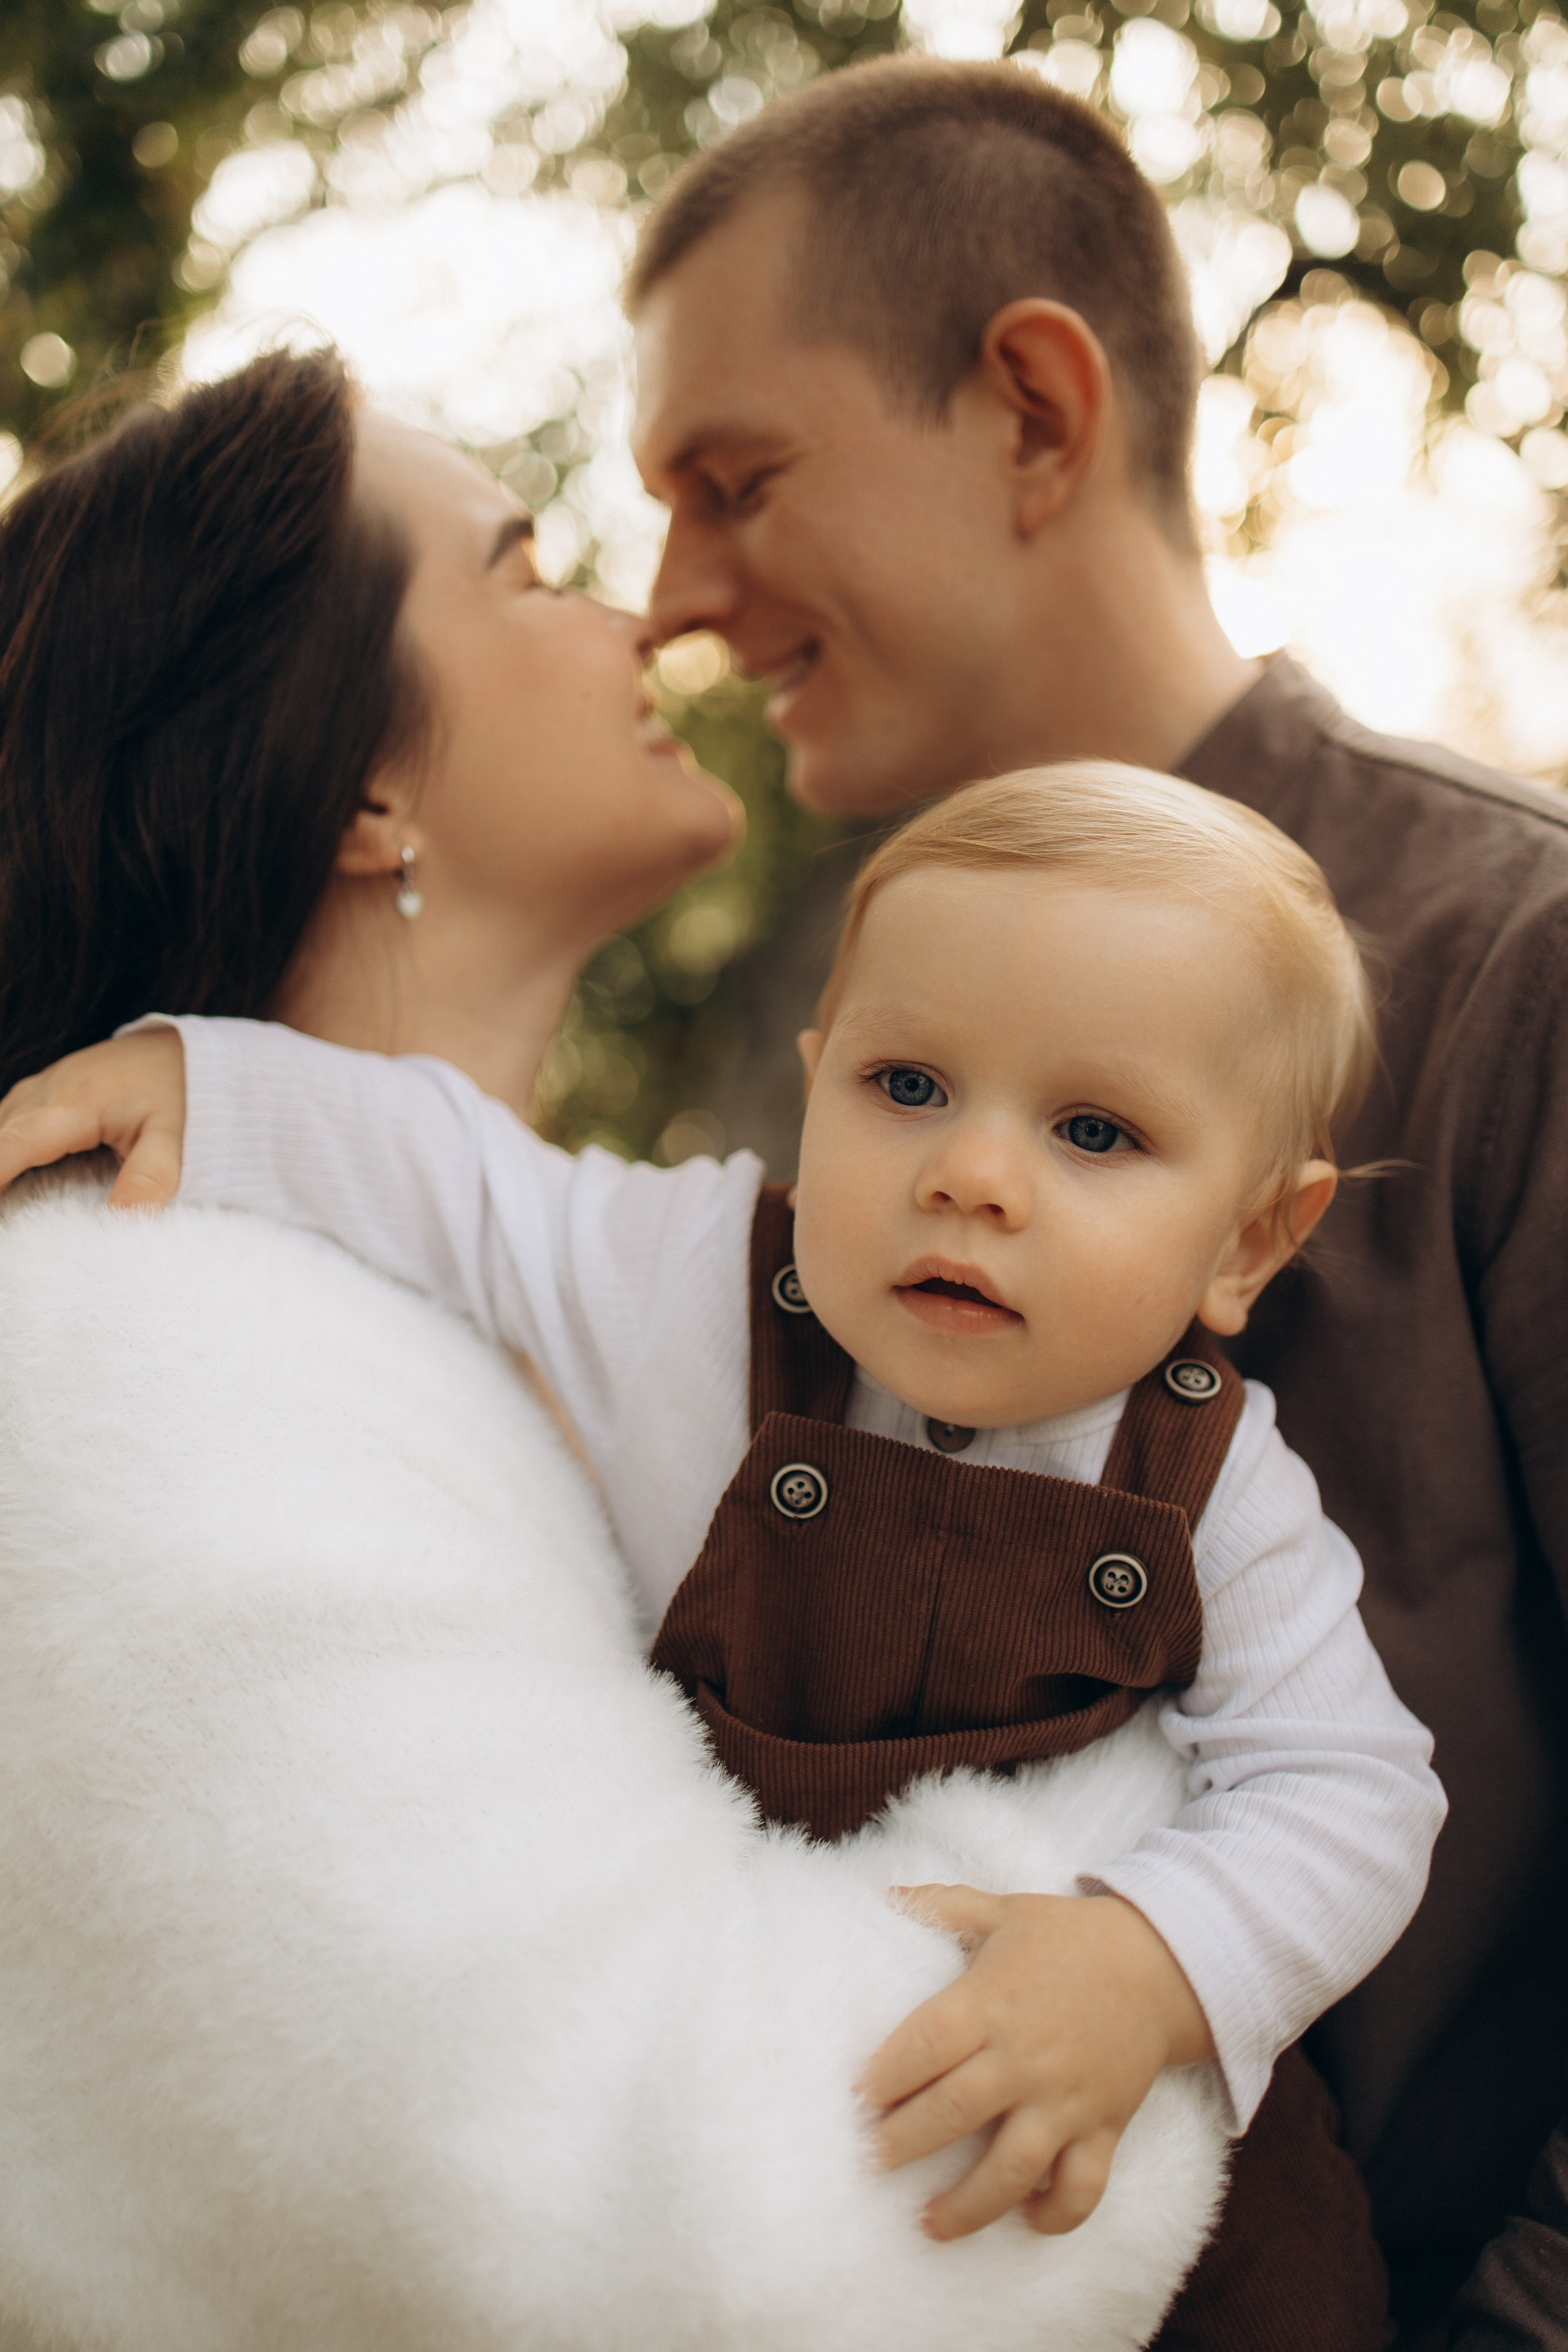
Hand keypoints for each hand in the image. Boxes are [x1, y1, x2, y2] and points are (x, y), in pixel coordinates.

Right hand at [0, 1029, 185, 1207]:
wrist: (187, 1051)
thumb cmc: (181, 1093)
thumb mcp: (173, 1140)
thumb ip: (148, 1180)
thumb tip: (120, 1221)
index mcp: (76, 1103)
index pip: (14, 1143)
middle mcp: (48, 1089)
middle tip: (8, 1224)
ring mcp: (42, 1085)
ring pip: (0, 1127)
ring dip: (2, 1162)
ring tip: (10, 1209)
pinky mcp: (44, 1088)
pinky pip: (10, 1120)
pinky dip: (7, 1148)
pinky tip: (16, 1175)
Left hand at [860, 1888, 1214, 2242]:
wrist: (1163, 1962)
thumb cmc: (1070, 1937)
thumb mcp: (1003, 1910)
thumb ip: (940, 1905)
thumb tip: (883, 1893)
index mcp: (991, 2002)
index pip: (925, 2045)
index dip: (884, 2076)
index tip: (853, 2101)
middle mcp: (1025, 2058)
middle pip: (953, 2111)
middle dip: (903, 2145)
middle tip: (868, 2165)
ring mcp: (1066, 2099)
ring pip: (1013, 2168)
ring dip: (969, 2204)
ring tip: (929, 2223)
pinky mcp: (1105, 2127)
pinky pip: (1083, 2187)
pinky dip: (1057, 2214)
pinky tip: (1026, 2220)